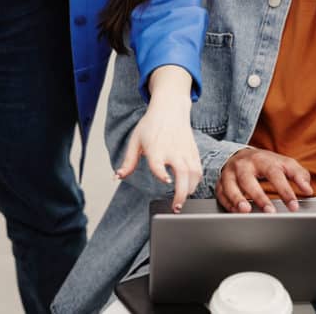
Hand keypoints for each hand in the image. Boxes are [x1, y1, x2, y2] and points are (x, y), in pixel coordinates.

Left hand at [115, 66, 200, 210]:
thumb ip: (128, 161)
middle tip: (176, 206)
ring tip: (181, 201)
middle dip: (181, 192)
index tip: (166, 181)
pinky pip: (198, 169)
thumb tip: (118, 176)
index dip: (163, 173)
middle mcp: (173, 150)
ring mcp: (185, 151)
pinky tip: (189, 188)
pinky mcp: (193, 151)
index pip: (160, 163)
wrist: (170, 109)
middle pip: (182, 173)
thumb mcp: (135, 141)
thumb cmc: (151, 125)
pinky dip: (196, 181)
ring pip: (193, 173)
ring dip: (189, 189)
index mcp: (156, 148)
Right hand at [215, 147, 312, 213]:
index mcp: (262, 159)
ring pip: (230, 186)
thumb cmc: (266, 163)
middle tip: (270, 212)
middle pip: (249, 179)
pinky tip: (236, 212)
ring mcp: (230, 173)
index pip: (274, 174)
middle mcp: (244, 165)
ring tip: (246, 211)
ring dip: (237, 199)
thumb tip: (308, 189)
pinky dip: (227, 204)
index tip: (293, 206)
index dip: (285, 190)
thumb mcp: (284, 164)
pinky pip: (221, 194)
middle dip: (259, 196)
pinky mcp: (220, 182)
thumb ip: (299, 175)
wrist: (241, 155)